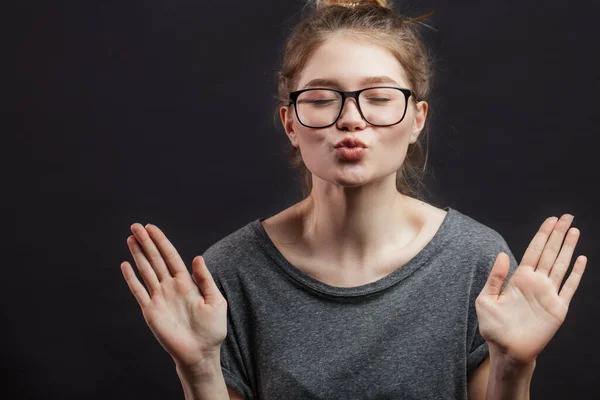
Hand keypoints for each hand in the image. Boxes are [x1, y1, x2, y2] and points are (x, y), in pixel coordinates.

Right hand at [120, 223, 227, 368]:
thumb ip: (205, 279)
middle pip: (155, 259)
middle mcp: (170, 287)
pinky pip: (138, 291)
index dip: (161, 242)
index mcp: (186, 283)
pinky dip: (131, 279)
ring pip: (146, 271)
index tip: (151, 228)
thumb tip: (197, 257)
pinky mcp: (150, 311)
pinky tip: (125, 265)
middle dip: (146, 242)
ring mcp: (159, 298)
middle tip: (135, 226)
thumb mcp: (215, 301)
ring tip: (130, 239)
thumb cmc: (212, 330)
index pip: (171, 256)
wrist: (201, 353)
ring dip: (137, 255)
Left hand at [475, 214, 586, 365]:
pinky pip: (570, 287)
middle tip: (567, 216)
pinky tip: (581, 259)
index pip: (534, 251)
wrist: (507, 351)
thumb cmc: (493, 327)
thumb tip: (502, 255)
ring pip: (561, 265)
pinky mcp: (558, 309)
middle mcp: (536, 283)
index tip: (551, 220)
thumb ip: (495, 278)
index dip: (543, 235)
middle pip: (550, 253)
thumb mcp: (486, 300)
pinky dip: (577, 274)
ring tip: (575, 230)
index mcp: (519, 279)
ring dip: (568, 248)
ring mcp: (548, 294)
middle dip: (558, 234)